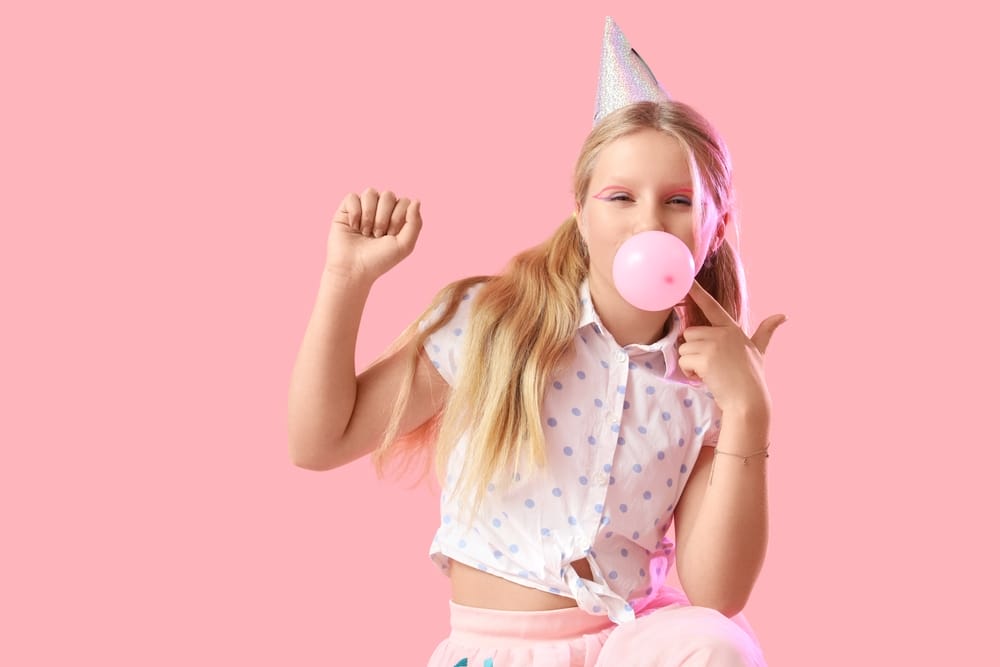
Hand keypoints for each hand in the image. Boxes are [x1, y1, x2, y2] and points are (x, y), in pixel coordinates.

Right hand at [325, 188, 422, 281]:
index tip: (391, 235)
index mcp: (396, 216)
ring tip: (365, 232)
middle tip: (377, 235)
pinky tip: (353, 227)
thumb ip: (415, 223)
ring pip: (370, 192)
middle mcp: (380, 209)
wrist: (354, 269)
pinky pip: (353, 197)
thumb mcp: (404, 245)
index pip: (404, 201)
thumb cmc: (380, 259)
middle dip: (383, 217)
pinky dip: (355, 213)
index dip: (398, 218)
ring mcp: (364, 208)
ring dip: (369, 215)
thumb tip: (416, 200)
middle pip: (388, 195)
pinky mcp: (346, 209)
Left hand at [676, 280, 786, 415]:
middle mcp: (722, 333)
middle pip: (690, 333)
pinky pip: (683, 360)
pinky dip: (688, 372)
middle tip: (708, 364)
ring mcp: (714, 344)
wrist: (748, 399)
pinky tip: (703, 378)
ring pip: (684, 347)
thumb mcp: (760, 351)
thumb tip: (783, 315)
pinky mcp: (704, 357)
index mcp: (732, 329)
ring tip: (708, 372)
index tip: (687, 281)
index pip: (712, 307)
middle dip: (693, 349)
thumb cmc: (752, 376)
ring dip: (690, 362)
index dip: (698, 293)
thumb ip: (766, 331)